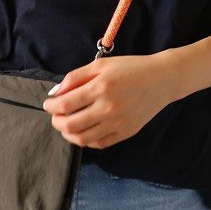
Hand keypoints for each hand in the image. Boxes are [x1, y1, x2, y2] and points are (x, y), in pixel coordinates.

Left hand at [41, 52, 176, 148]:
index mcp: (101, 88)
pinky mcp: (126, 133)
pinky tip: (83, 131)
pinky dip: (86, 140)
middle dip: (56, 122)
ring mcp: (118, 123)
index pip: (66, 104)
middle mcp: (108, 108)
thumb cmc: (131, 68)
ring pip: (83, 139)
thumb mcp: (101, 65)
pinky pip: (99, 144)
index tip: (48, 104)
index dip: (51, 106)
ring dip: (68, 133)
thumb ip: (76, 77)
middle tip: (55, 116)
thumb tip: (55, 92)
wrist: (162, 79)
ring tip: (66, 125)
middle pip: (71, 125)